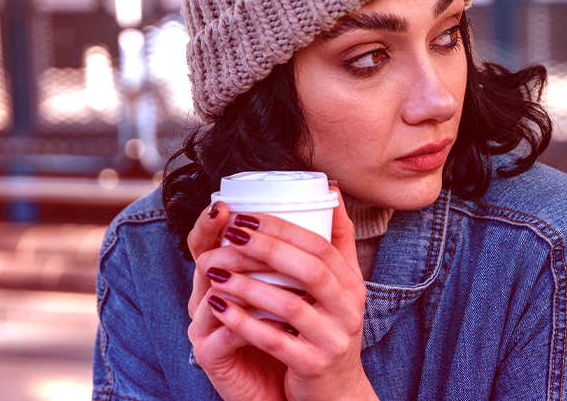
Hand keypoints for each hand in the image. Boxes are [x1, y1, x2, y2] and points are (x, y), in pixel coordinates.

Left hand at [199, 186, 377, 400]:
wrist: (336, 394)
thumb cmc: (327, 330)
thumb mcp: (340, 286)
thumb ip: (335, 240)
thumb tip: (330, 187)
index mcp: (351, 284)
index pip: (321, 245)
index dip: (283, 227)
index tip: (246, 215)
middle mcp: (349, 309)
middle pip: (309, 269)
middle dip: (266, 247)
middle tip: (229, 233)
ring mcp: (333, 339)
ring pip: (290, 306)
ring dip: (249, 285)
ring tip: (215, 271)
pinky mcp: (313, 366)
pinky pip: (276, 342)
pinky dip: (244, 323)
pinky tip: (219, 307)